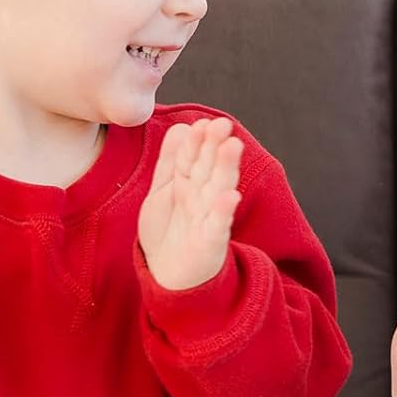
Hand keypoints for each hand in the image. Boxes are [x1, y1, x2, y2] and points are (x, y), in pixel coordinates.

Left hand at [138, 118, 242, 290]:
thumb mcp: (164, 191)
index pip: (193, 158)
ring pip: (218, 189)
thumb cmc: (169, 230)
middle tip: (222, 124)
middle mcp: (202, 198)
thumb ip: (171, 160)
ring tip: (232, 147)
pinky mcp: (211, 242)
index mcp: (189, 184)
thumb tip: (182, 126)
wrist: (170, 275)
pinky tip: (229, 196)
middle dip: (215, 146)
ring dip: (225, 168)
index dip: (198, 141)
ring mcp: (208, 218)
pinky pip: (218, 225)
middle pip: (209, 168)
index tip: (204, 121)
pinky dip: (223, 211)